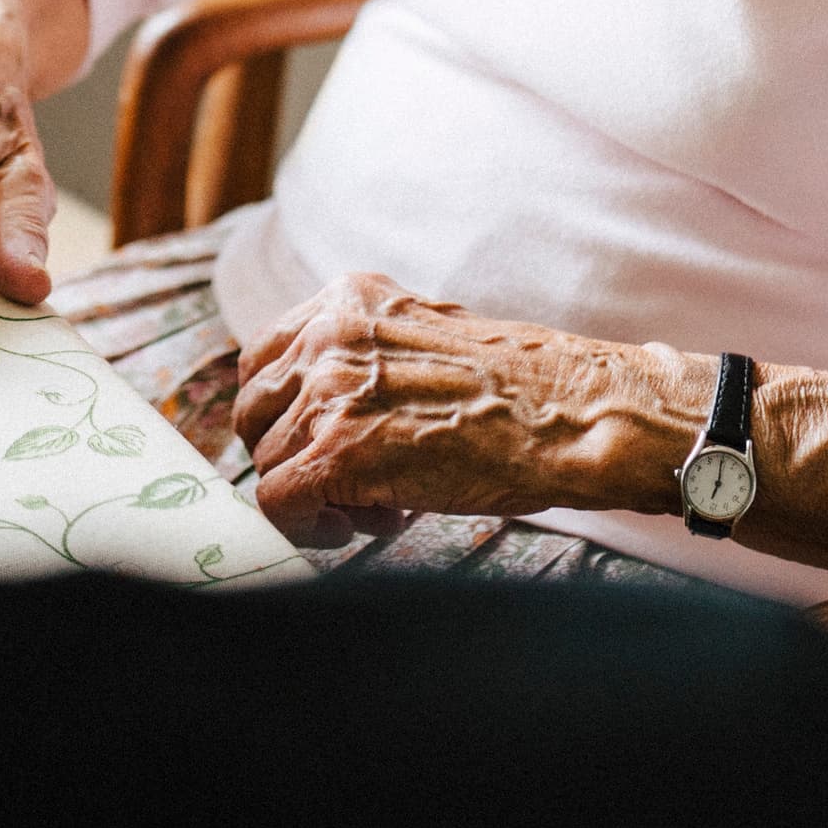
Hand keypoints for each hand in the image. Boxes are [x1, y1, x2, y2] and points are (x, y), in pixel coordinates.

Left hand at [229, 273, 707, 549]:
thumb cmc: (521, 388)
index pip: (264, 359)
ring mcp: (330, 393)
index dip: (283, 414)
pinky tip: (364, 525)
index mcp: (348, 300)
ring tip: (377, 505)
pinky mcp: (340, 453)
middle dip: (290, 455)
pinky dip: (308, 527)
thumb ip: (365, 358)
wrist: (575, 415)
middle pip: (253, 412)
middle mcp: (328, 337)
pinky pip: (278, 502)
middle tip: (346, 483)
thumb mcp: (427, 339)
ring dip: (312, 495)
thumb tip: (317, 412)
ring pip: (266, 462)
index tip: (315, 441)